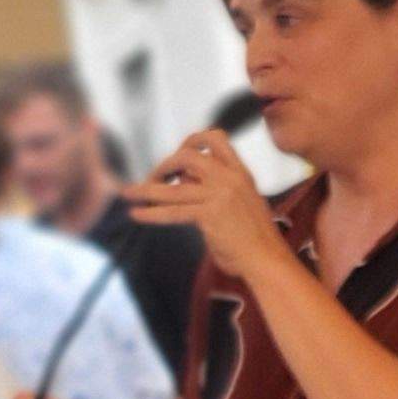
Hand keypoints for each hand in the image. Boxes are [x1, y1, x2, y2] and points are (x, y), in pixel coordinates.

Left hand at [126, 126, 288, 277]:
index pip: (216, 139)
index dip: (193, 140)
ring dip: (147, 189)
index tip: (179, 152)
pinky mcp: (210, 215)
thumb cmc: (256, 240)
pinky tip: (136, 214)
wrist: (269, 259)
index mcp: (241, 173)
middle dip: (165, 165)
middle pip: (188, 155)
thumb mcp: (243, 205)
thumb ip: (217, 191)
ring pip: (173, 187)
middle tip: (154, 180)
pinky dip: (151, 213)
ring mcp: (220, 195)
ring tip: (129, 194)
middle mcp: (230, 179)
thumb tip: (184, 187)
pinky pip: (172, 211)